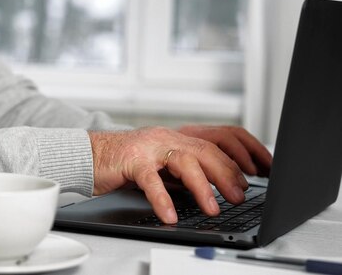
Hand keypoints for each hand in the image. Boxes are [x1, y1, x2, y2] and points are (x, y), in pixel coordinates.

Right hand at [88, 126, 270, 223]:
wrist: (89, 154)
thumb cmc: (127, 162)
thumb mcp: (164, 163)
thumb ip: (187, 169)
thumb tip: (220, 187)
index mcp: (179, 137)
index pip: (221, 137)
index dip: (245, 151)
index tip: (263, 169)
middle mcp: (168, 138)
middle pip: (207, 149)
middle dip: (228, 173)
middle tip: (240, 195)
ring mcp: (150, 147)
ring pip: (185, 160)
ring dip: (203, 186)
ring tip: (213, 208)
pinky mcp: (131, 160)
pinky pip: (151, 181)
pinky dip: (162, 199)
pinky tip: (170, 216)